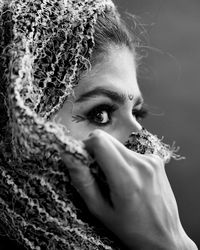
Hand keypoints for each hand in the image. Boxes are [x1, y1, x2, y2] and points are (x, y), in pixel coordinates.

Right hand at [62, 130, 196, 249]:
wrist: (165, 236)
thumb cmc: (133, 229)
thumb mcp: (101, 210)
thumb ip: (83, 181)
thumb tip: (69, 156)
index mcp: (126, 178)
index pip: (99, 140)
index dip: (86, 146)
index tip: (84, 159)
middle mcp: (141, 164)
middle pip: (107, 139)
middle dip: (96, 150)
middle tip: (97, 171)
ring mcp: (151, 160)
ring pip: (118, 145)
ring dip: (111, 156)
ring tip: (115, 179)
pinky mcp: (156, 160)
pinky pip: (131, 151)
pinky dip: (124, 160)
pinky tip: (129, 178)